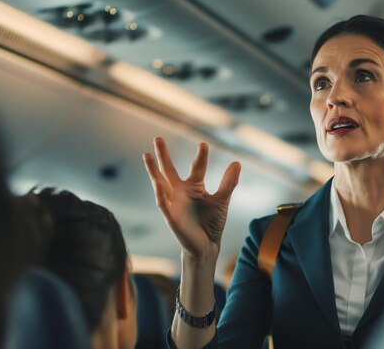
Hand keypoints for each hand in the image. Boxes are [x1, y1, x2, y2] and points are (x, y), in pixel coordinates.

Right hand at [143, 137, 240, 259]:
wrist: (207, 246)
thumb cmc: (212, 223)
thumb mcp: (222, 200)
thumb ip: (228, 183)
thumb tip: (236, 163)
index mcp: (194, 186)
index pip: (196, 167)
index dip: (200, 157)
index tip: (203, 145)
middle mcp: (180, 191)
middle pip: (169, 169)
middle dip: (163, 155)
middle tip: (158, 138)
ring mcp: (173, 202)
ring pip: (160, 183)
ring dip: (153, 171)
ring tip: (146, 155)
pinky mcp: (170, 216)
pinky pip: (163, 203)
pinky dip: (159, 192)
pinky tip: (156, 181)